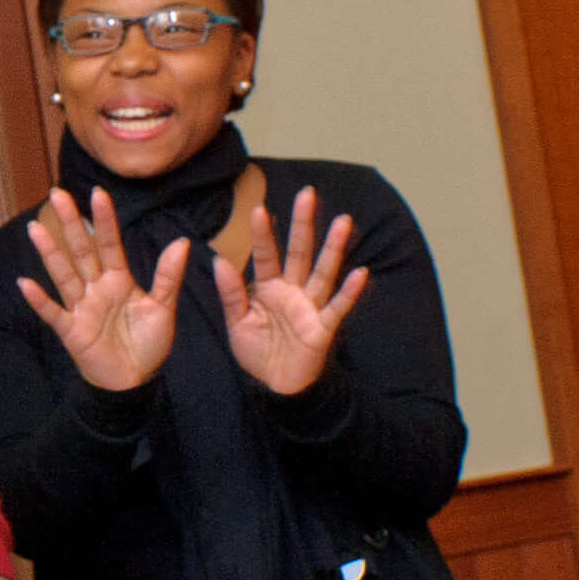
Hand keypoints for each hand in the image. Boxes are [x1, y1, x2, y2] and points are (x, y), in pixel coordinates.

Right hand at [17, 188, 187, 392]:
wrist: (135, 381)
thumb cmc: (148, 344)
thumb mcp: (163, 308)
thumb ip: (168, 276)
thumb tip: (182, 242)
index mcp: (119, 280)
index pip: (110, 244)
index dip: (105, 220)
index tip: (98, 193)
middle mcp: (96, 288)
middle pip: (81, 251)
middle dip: (70, 224)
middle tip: (57, 194)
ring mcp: (81, 308)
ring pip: (64, 275)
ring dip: (50, 253)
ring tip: (35, 229)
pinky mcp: (71, 331)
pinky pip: (53, 313)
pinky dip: (39, 300)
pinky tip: (24, 283)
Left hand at [209, 188, 364, 396]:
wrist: (274, 386)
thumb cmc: (256, 352)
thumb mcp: (237, 323)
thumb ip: (231, 293)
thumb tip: (219, 261)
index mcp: (268, 288)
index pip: (266, 255)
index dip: (263, 234)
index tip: (258, 209)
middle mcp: (292, 291)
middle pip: (299, 252)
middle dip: (303, 224)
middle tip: (306, 193)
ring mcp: (310, 307)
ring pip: (322, 272)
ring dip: (333, 248)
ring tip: (343, 221)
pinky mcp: (323, 328)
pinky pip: (338, 307)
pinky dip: (349, 292)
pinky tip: (360, 272)